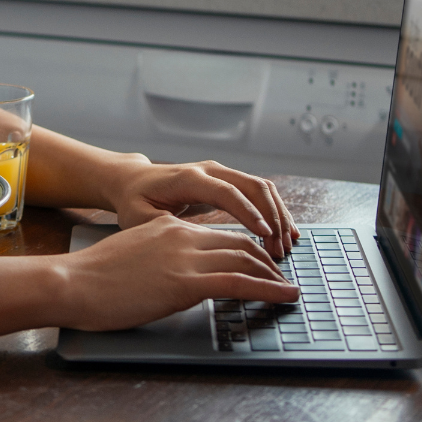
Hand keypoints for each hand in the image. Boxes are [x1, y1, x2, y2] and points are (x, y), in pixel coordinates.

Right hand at [52, 215, 300, 330]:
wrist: (72, 283)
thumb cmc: (92, 277)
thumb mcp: (132, 255)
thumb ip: (157, 257)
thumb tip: (171, 274)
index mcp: (168, 227)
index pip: (220, 235)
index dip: (247, 249)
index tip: (260, 264)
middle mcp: (182, 235)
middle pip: (240, 243)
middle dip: (266, 261)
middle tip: (281, 277)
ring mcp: (185, 257)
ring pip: (246, 259)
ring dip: (273, 275)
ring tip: (288, 289)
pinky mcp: (186, 282)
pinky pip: (240, 282)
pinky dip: (269, 288)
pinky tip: (284, 296)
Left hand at [106, 159, 298, 256]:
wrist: (134, 180)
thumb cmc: (136, 201)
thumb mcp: (141, 217)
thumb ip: (164, 228)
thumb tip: (190, 243)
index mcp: (189, 178)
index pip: (227, 192)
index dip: (248, 213)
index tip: (265, 235)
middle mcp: (210, 170)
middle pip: (253, 187)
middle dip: (272, 218)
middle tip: (280, 250)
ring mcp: (221, 173)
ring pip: (261, 187)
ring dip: (278, 215)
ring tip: (286, 246)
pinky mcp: (228, 181)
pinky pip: (259, 192)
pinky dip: (275, 211)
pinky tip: (285, 232)